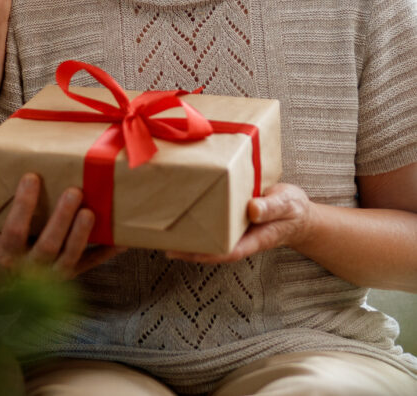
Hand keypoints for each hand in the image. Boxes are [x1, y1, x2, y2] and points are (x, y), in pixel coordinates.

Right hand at [0, 168, 121, 281]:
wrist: (0, 288)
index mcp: (4, 253)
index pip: (14, 229)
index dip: (23, 205)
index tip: (32, 176)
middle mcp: (28, 268)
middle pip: (47, 246)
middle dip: (61, 219)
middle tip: (74, 191)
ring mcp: (51, 275)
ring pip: (70, 259)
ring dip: (82, 236)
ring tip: (92, 211)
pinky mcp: (70, 276)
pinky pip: (90, 266)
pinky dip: (107, 253)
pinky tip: (123, 238)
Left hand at [165, 183, 313, 263]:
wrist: (298, 211)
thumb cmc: (292, 209)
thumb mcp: (286, 204)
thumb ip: (271, 207)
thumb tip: (252, 209)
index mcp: (252, 239)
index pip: (223, 251)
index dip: (201, 253)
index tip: (179, 252)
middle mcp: (238, 236)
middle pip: (209, 246)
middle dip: (185, 246)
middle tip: (158, 239)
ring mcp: (233, 227)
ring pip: (208, 234)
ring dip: (187, 233)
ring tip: (160, 228)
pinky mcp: (230, 215)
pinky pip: (211, 219)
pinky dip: (195, 216)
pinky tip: (179, 210)